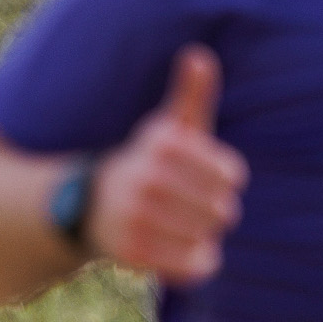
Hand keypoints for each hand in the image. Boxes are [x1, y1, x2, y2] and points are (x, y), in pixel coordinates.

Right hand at [86, 45, 248, 285]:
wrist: (92, 207)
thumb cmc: (148, 164)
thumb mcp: (169, 127)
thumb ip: (191, 94)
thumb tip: (197, 55)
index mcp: (165, 144)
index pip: (230, 175)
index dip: (227, 182)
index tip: (212, 181)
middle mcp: (147, 179)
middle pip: (221, 209)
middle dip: (217, 213)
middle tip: (200, 211)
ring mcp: (136, 217)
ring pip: (204, 238)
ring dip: (204, 238)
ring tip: (190, 230)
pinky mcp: (131, 253)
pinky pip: (188, 266)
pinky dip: (196, 264)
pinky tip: (189, 255)